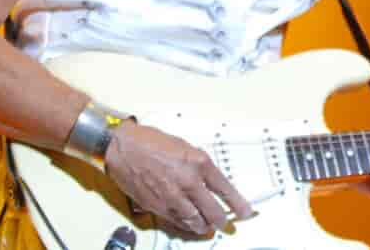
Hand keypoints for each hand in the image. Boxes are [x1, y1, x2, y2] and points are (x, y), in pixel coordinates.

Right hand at [104, 121, 253, 235]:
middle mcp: (188, 182)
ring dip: (204, 225)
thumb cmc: (151, 142)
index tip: (245, 211)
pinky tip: (190, 225)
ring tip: (208, 226)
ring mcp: (173, 197)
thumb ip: (199, 165)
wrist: (124, 148)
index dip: (238, 203)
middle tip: (227, 223)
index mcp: (199, 163)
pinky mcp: (159, 207)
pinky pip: (178, 222)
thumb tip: (210, 180)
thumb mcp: (185, 147)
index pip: (225, 189)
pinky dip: (186, 225)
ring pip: (196, 221)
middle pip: (213, 210)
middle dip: (223, 220)